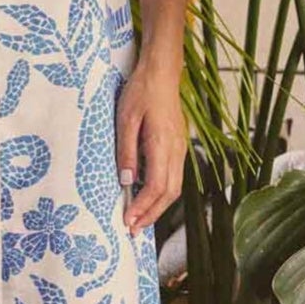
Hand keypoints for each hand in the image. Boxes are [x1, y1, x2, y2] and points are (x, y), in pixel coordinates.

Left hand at [115, 58, 186, 234]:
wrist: (161, 73)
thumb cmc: (140, 92)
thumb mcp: (125, 119)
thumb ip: (126, 151)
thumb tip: (127, 181)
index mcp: (162, 144)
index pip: (157, 187)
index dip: (143, 208)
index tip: (128, 221)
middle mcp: (176, 150)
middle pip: (169, 193)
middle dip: (151, 215)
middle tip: (133, 230)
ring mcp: (179, 148)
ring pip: (174, 187)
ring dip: (157, 207)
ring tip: (139, 219)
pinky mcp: (178, 146)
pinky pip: (174, 176)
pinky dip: (162, 193)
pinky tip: (148, 197)